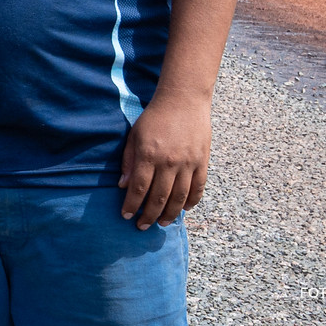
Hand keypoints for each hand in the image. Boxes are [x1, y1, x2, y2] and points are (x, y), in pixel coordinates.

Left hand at [118, 94, 210, 228]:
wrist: (184, 99)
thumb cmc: (154, 117)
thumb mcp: (135, 135)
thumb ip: (129, 161)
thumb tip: (123, 186)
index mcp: (149, 154)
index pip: (139, 188)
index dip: (132, 205)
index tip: (126, 216)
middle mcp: (169, 162)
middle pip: (159, 198)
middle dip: (149, 216)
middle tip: (142, 226)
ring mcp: (188, 163)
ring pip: (180, 198)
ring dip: (170, 214)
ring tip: (162, 223)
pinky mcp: (202, 162)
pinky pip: (198, 188)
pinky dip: (191, 202)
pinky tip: (184, 210)